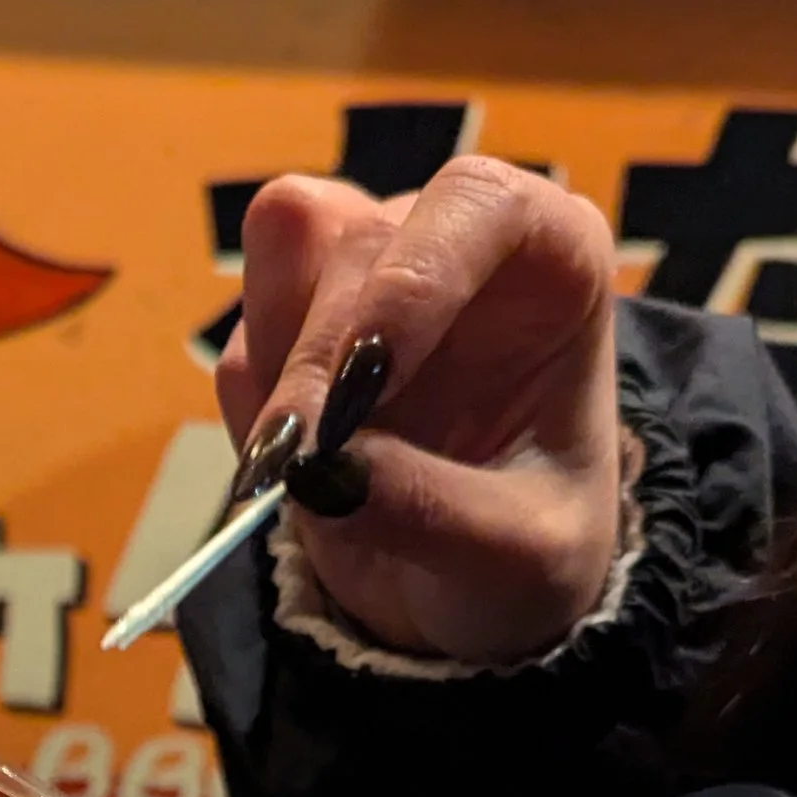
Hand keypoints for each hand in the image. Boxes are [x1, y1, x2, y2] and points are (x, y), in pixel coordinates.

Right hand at [217, 157, 624, 667]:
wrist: (475, 596)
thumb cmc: (530, 556)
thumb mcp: (515, 561)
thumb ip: (433, 513)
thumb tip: (323, 473)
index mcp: (552, 265)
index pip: (479, 200)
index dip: (414, 273)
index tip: (370, 378)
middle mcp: (456, 246)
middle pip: (355, 241)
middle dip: (317, 360)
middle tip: (305, 467)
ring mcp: (369, 278)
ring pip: (283, 262)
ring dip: (277, 372)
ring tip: (306, 475)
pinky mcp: (297, 331)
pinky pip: (244, 343)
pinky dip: (251, 413)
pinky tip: (297, 477)